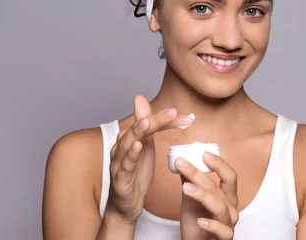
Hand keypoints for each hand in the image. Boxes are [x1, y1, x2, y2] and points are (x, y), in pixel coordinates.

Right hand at [104, 95, 191, 225]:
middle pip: (138, 129)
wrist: (125, 205)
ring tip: (149, 122)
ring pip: (126, 143)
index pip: (148, 123)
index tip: (187, 117)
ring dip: (138, 131)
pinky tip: (138, 146)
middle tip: (172, 112)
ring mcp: (118, 162)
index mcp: (130, 139)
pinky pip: (124, 165)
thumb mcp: (145, 148)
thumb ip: (150, 126)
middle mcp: (121, 147)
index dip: (166, 118)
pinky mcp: (119, 178)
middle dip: (155, 119)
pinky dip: (130, 155)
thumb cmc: (135, 174)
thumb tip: (144, 100)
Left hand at [177, 152, 238, 239]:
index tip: (204, 154)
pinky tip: (200, 220)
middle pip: (217, 189)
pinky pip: (223, 231)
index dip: (219, 164)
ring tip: (186, 187)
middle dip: (199, 174)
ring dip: (203, 195)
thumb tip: (182, 161)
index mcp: (226, 197)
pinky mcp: (224, 239)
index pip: (230, 177)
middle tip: (181, 163)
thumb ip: (189, 182)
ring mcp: (228, 224)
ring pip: (220, 207)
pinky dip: (212, 225)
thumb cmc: (196, 225)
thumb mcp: (190, 200)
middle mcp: (231, 209)